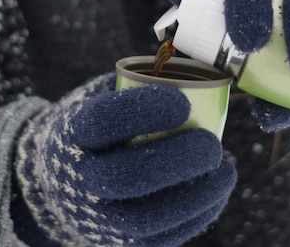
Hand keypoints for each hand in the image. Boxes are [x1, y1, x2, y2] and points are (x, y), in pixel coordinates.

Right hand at [13, 74, 235, 246]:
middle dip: (176, 160)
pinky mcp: (117, 243)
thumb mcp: (104, 97)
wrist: (64, 180)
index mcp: (72, 133)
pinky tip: (216, 192)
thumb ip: (141, 82)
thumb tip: (200, 61)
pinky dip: (195, 216)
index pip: (100, 122)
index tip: (183, 102)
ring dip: (194, 196)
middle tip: (212, 143)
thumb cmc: (102, 130)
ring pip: (143, 219)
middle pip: (122, 177)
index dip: (143, 111)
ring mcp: (96, 218)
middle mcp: (78, 179)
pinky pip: (158, 240)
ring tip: (225, 170)